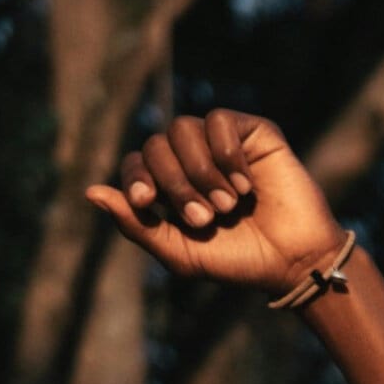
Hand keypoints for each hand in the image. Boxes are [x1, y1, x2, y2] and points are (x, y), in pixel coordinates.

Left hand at [83, 109, 346, 295]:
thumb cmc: (237, 261)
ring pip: (183, 128)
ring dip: (200, 172)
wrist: (292, 261)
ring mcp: (222, 143)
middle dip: (175, 183)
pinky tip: (246, 184)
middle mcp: (192, 159)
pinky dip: (226, 155)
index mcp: (171, 186)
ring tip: (227, 205)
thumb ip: (136, 225)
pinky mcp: (253, 132)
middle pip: (156, 144)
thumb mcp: (179, 253)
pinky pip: (220, 121)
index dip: (135, 177)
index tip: (147, 201)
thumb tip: (90, 192)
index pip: (136, 161)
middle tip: (204, 218)